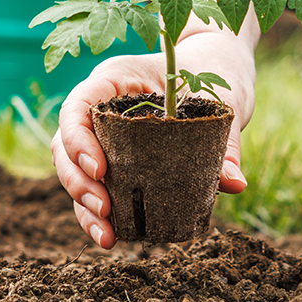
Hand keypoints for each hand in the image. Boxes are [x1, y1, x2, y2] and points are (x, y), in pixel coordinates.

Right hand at [52, 27, 255, 248]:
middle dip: (78, 181)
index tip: (101, 170)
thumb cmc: (214, 71)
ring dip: (83, 205)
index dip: (79, 139)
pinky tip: (112, 236)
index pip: (79, 105)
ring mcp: (105, 130)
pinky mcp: (116, 154)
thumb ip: (225, 142)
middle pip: (67, 143)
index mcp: (118, 77)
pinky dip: (98, 211)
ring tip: (107, 236)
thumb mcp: (224, 99)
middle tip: (105, 210)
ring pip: (74, 168)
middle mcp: (102, 103)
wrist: (217, 65)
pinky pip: (97, 183)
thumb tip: (235, 184)